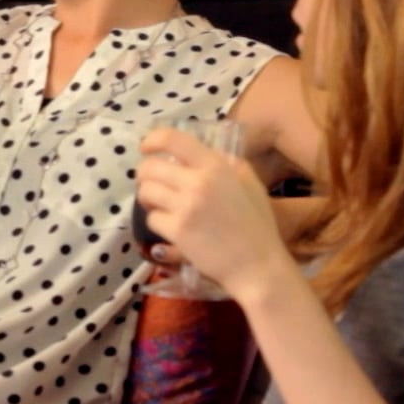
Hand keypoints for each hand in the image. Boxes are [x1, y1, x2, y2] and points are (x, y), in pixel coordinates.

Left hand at [137, 127, 293, 302]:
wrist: (257, 264)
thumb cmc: (257, 224)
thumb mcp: (249, 182)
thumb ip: (225, 162)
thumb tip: (199, 152)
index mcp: (216, 166)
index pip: (172, 139)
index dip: (152, 140)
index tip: (146, 148)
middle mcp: (198, 182)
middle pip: (149, 167)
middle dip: (145, 175)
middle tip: (154, 185)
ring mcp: (186, 207)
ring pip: (145, 192)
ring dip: (149, 199)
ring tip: (162, 206)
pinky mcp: (177, 231)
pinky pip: (151, 219)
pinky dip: (158, 223)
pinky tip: (172, 227)